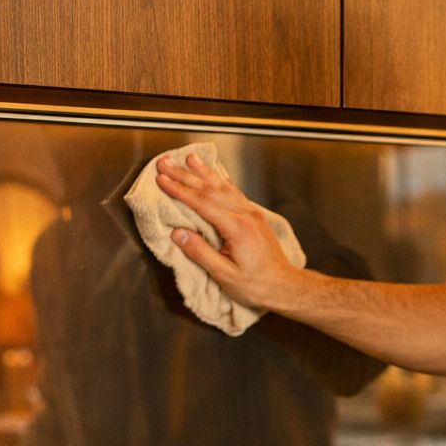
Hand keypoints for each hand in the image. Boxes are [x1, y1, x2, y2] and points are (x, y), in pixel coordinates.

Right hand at [154, 153, 305, 311]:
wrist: (284, 286)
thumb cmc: (256, 285)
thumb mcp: (224, 274)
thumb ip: (200, 252)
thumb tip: (177, 234)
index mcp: (236, 227)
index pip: (201, 203)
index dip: (179, 190)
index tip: (162, 180)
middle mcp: (245, 215)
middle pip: (210, 189)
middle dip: (185, 175)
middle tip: (166, 163)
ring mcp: (251, 213)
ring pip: (223, 186)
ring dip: (204, 172)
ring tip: (190, 158)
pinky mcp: (255, 217)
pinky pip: (235, 192)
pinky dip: (221, 180)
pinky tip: (216, 174)